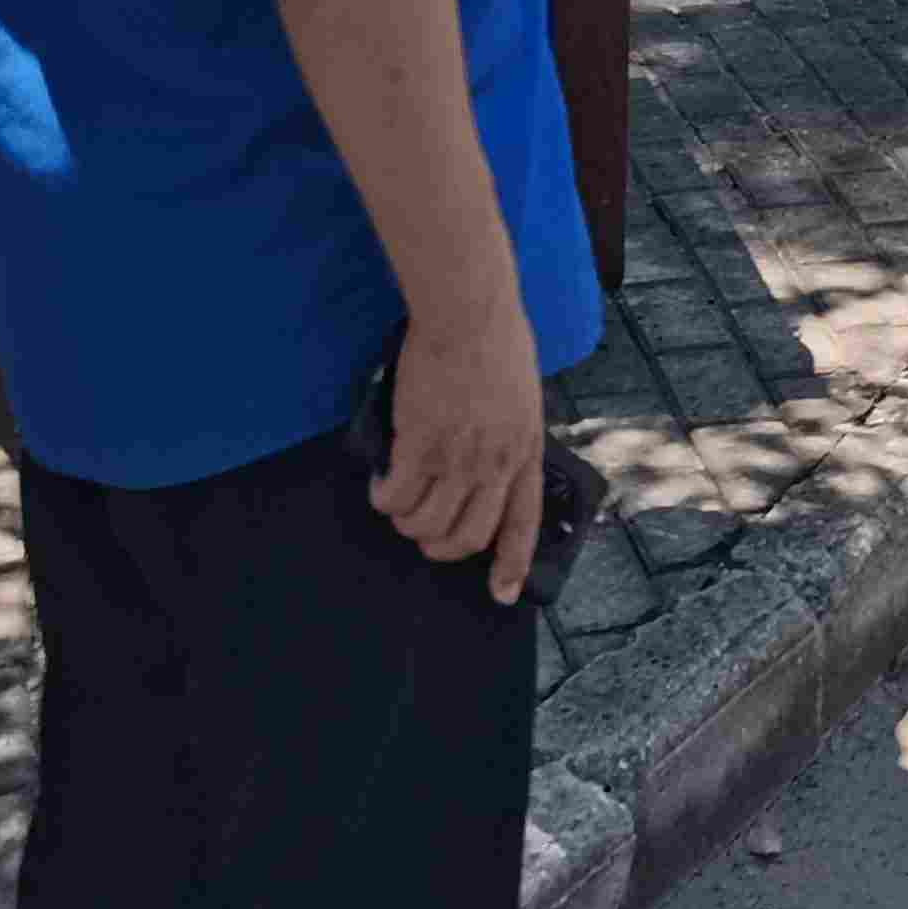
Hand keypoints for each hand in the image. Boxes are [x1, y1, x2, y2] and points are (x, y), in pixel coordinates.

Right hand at [373, 307, 550, 590]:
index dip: (512, 564)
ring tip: (398, 505)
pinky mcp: (420, 446)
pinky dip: (385, 498)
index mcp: (525, 452)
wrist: (469, 315)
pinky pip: (397, 495)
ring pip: (427, 523)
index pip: (524, 523)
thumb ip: (510, 436)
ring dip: (408, 523)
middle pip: (468, 535)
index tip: (501, 593)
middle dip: (441, 547)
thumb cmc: (497, 343)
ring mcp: (458, 458)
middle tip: (424, 534)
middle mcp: (495, 465)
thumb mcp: (522, 398)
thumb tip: (488, 465)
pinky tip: (381, 486)